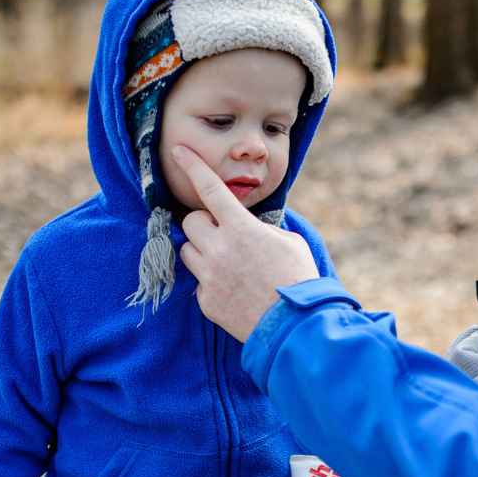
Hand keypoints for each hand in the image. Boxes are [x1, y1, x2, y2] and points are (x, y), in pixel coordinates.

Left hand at [172, 145, 318, 341]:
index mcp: (241, 228)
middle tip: (225, 234)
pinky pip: (199, 281)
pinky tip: (235, 290)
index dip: (193, 166)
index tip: (178, 150)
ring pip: (188, 251)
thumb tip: (248, 227)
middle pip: (191, 222)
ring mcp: (209, 276)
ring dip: (204, 251)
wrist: (294, 326)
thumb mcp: (289, 242)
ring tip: (230, 264)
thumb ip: (262, 229)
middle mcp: (219, 249)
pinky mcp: (205, 300)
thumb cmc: (298, 279)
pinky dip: (212, 281)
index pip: (210, 189)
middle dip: (205, 224)